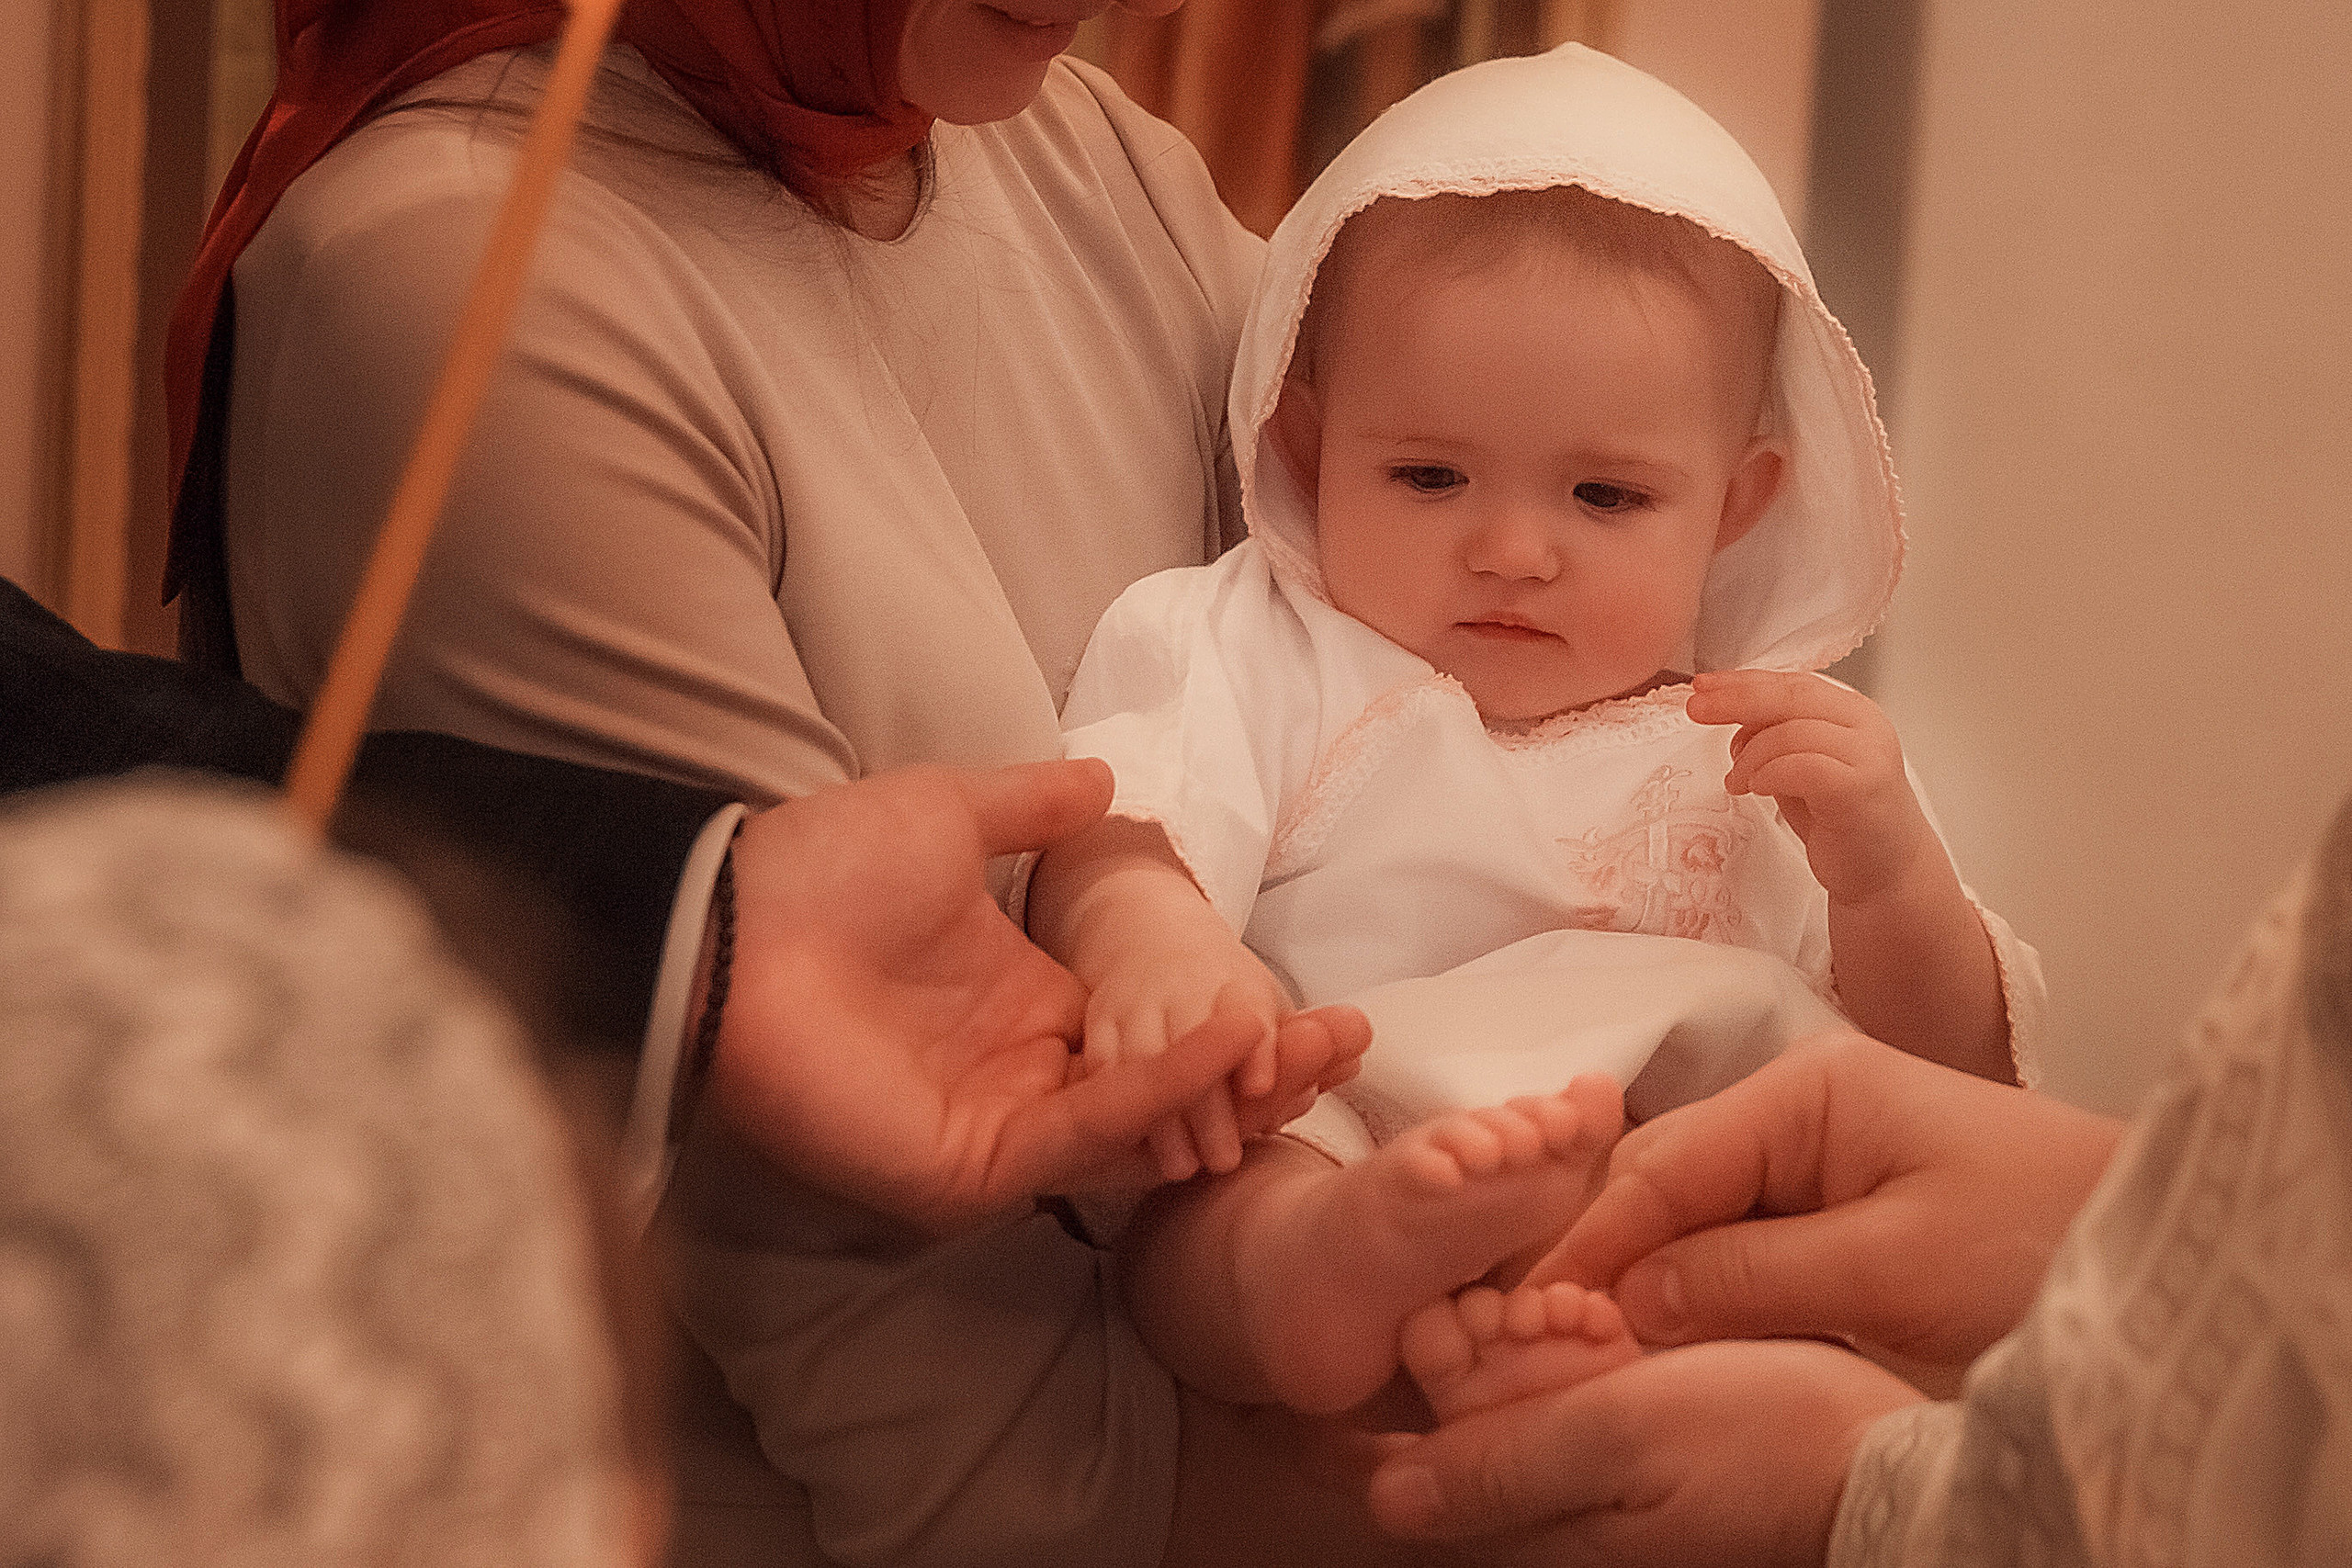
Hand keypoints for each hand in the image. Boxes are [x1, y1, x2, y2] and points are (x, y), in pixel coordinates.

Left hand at [700, 759, 1312, 1230]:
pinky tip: (1214, 1042)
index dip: (1230, 1020)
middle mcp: (1025, 1074)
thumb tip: (1106, 781)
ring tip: (1308, 1044)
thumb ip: (1032, 808)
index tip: (1315, 1001)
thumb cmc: (824, 864)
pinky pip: (1079, 1137)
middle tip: (1345, 1041)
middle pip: (1165, 1094)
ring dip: (1223, 1089)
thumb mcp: (949, 813)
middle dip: (1255, 1073)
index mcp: (1027, 1005)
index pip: (1153, 1032)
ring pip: (1139, 1128)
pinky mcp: (969, 1165)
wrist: (732, 918)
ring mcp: (1000, 1125)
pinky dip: (1149, 1094)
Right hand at [1077, 890, 1299, 1181]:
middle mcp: (1183, 988)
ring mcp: (1136, 1004)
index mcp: (1233, 984)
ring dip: (1160, 1116)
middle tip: (1225, 1160)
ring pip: (1142, 1059)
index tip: (1261, 1087)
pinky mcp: (1099, 1021)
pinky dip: (1111, 1102)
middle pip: (1192, 1043)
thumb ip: (1310, 1039)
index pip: (1246, 1011)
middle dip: (1208, 1105)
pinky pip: (1100, 1063)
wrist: (1146, 931)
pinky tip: (1128, 1144)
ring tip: (1180, 1166)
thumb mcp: (1267, 1002)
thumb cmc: (1221, 989)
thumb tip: (1356, 1055)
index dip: (1255, 1046)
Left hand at [1367, 1338, 1920, 1565]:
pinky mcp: (1651, 1435)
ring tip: (1572, 1298)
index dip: (1408, 1388)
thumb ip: (1502, 1463)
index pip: (1426, 1464)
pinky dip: (1584, 1339)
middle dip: (1479, 1347)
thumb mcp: (1619, 1438)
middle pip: (1473, 1419)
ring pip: (1525, 1392)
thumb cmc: (1764, 1445)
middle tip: (1509, 1298)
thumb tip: (1387, 1497)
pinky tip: (1607, 1305)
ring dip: (1531, 1333)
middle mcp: (1564, 1508)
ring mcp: (1610, 1473)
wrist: (1891, 1457)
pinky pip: (1584, 1385)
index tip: (1415, 1327)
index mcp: (1541, 1524)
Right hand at [1528, 1033, 2121, 1392]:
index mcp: (1808, 1088)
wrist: (2156, 1256)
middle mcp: (1799, 1109)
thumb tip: (1625, 1301)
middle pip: (1662, 1181)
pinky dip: (1691, 1292)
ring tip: (1579, 1347)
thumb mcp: (1892, 1267)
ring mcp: (1816, 1159)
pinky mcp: (1834, 1211)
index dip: (1590, 1244)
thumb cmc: (2041, 1242)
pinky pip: (1735, 1246)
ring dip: (1641, 1280)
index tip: (1529, 1313)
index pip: (1661, 1162)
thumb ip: (1748, 1275)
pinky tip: (1658, 1338)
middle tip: (1534, 1340)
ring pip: (1690, 1217)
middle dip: (1600, 1258)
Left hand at [1685, 669, 1938, 906]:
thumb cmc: (1842, 821)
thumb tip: (1727, 714)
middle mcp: (1866, 726)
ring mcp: (1868, 756)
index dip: (1744, 681)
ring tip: (1737, 782)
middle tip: (1696, 710)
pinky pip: (1801, 767)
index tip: (1703, 686)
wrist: (1887, 872)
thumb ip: (1775, 737)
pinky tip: (1756, 789)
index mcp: (1853, 712)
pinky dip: (1768, 774)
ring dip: (1750, 756)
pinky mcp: (1860, 788)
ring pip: (1790, 732)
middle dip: (1736, 700)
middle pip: (1791, 696)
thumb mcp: (1802, 766)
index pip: (1792, 682)